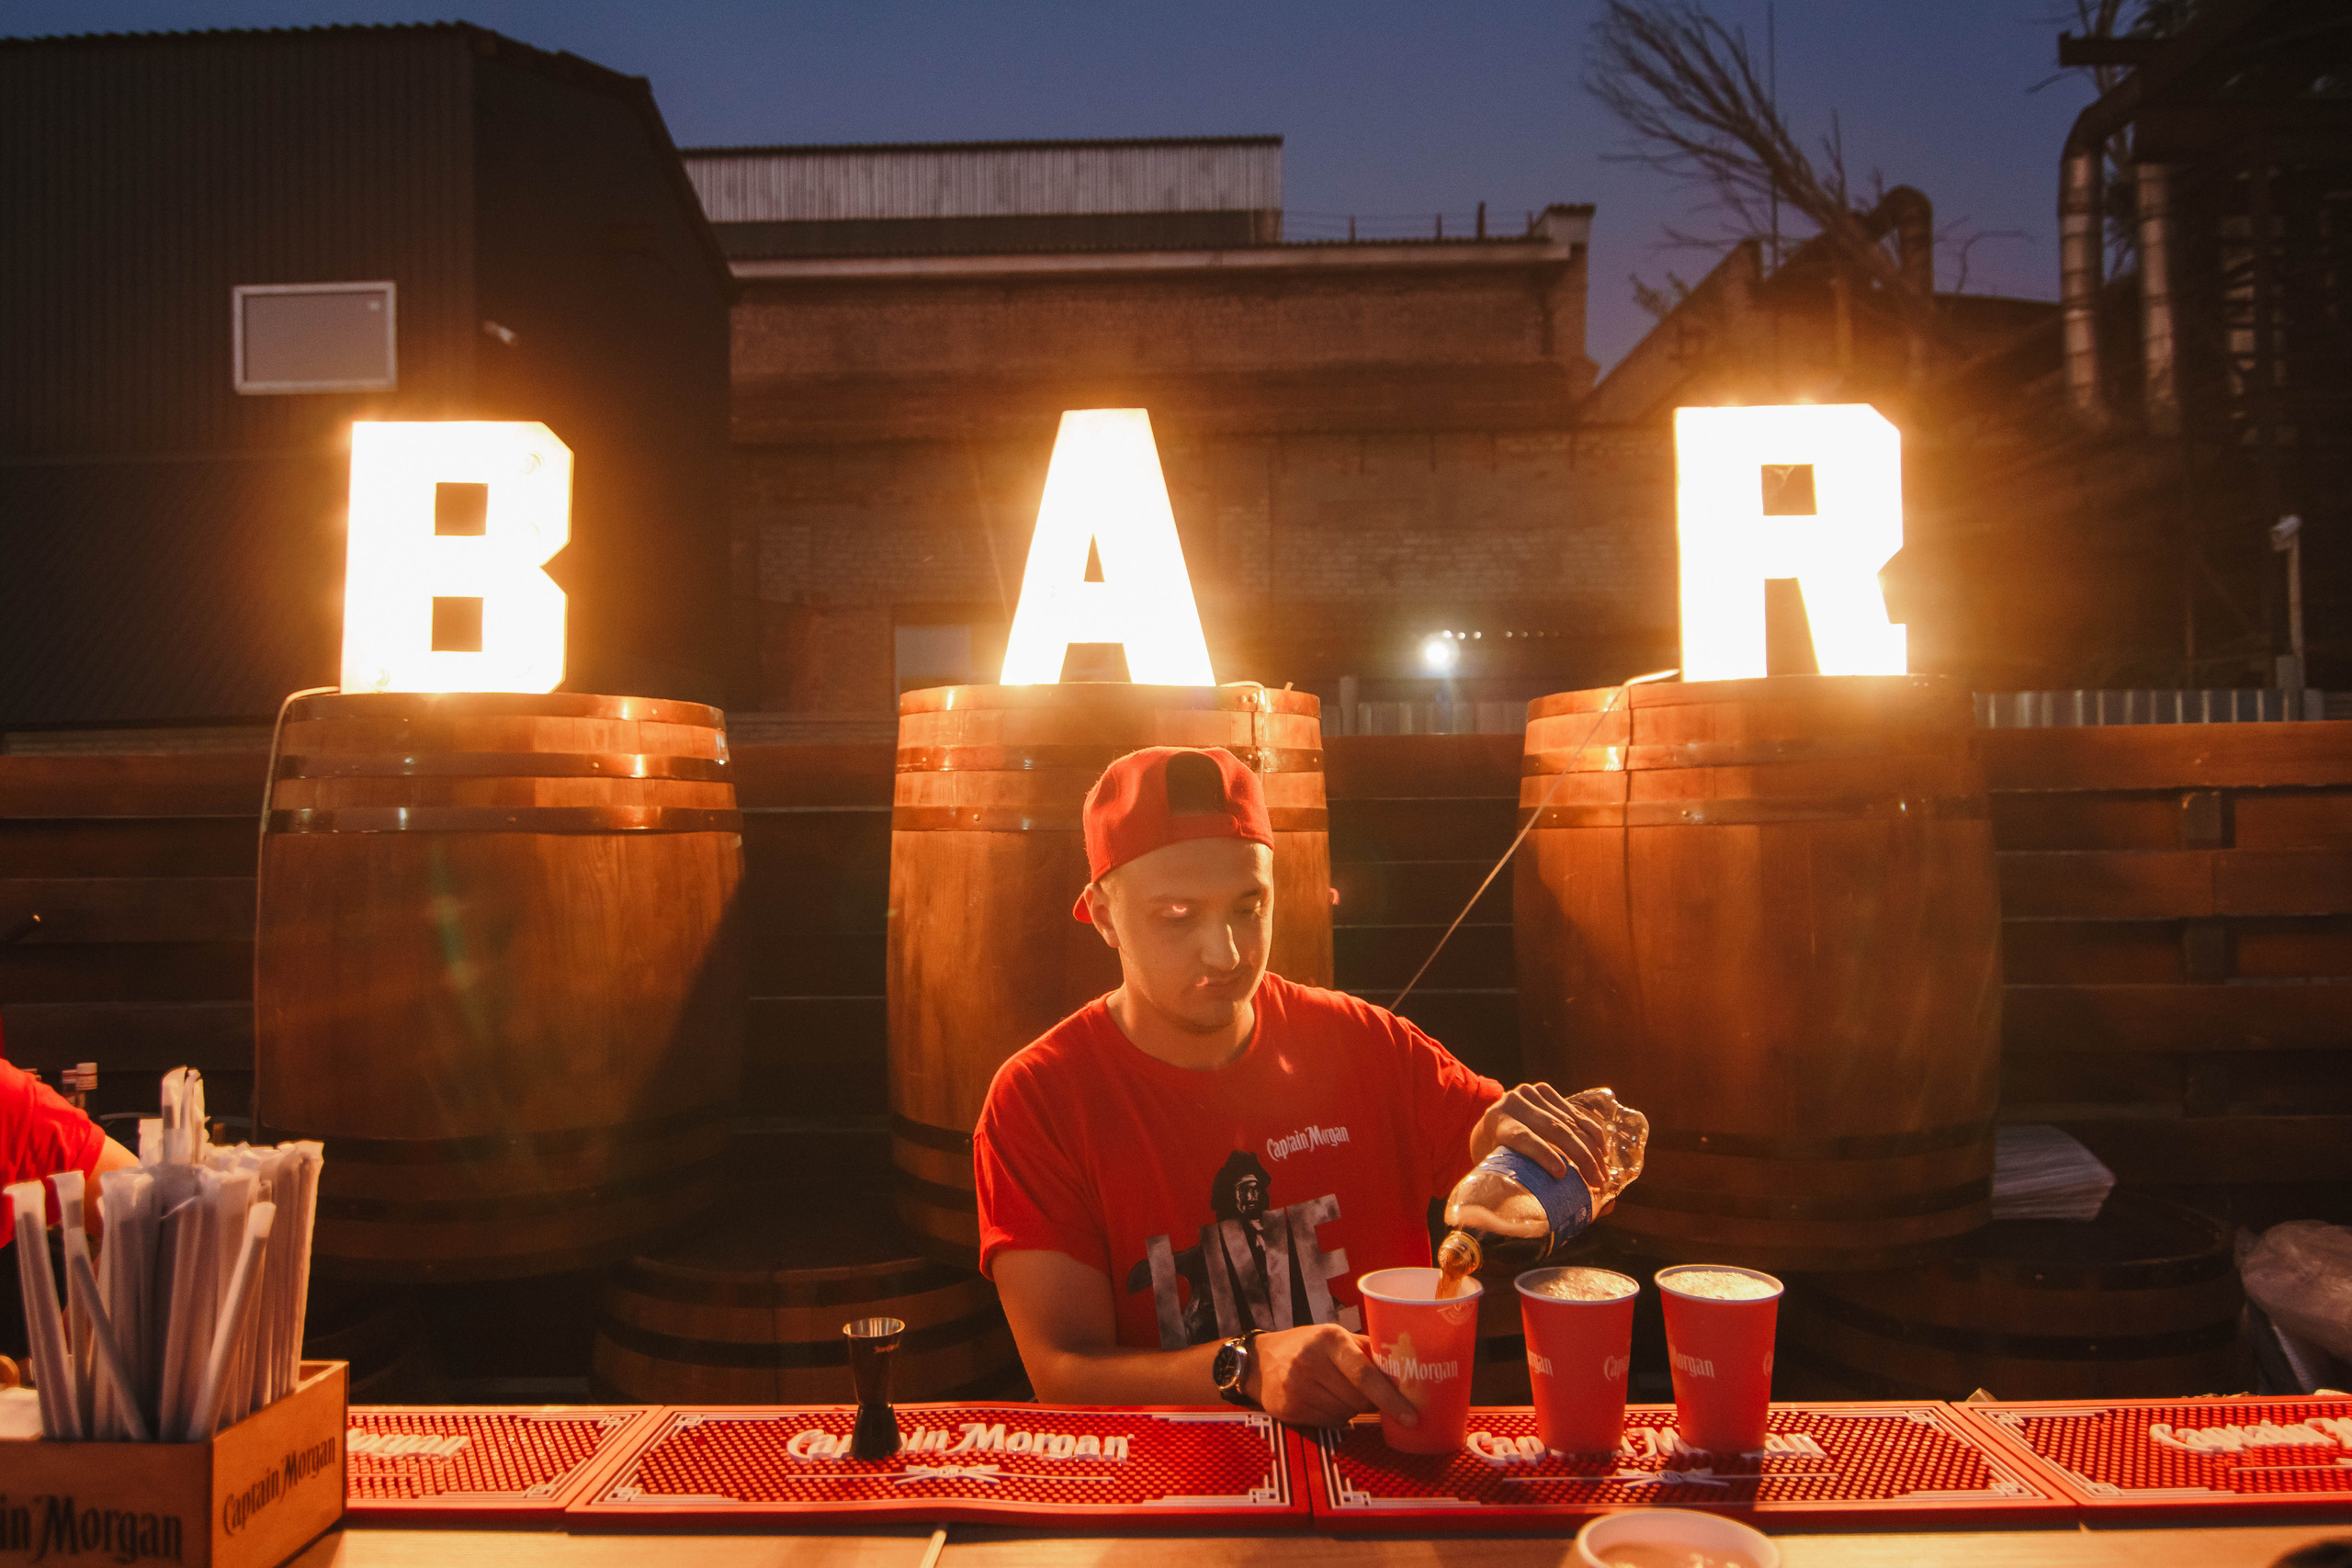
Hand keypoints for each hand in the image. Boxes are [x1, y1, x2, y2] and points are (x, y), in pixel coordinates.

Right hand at [1244, 1323, 1417, 1428]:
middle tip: (1366, 1394)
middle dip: (1369, 1402)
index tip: (1411, 1417)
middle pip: (1357, 1399)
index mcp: (1330, 1339)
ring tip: (1337, 1392)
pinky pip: (1328, 1423)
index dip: (1391, 1398)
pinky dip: (1334, 1417)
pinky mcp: (1288, 1409)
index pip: (1365, 1374)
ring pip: (1345, 1414)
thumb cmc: (1309, 1347)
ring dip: (1350, 1410)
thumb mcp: (1337, 1338)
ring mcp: (1296, 1386)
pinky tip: (1323, 1402)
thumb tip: (1408, 1372)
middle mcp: (1310, 1360)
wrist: (1261, 1361)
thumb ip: (1369, 1352)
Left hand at [1477, 1082, 1607, 1189]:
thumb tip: (1557, 1212)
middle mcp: (1511, 1104)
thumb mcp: (1502, 1170)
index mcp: (1496, 1124)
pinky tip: (1602, 1151)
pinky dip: (1592, 1132)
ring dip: (1592, 1149)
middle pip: (1553, 1129)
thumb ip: (1527, 1185)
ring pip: (1569, 1121)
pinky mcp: (1544, 1090)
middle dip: (1580, 1156)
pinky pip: (1575, 1112)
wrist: (1489, 1127)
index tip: (1562, 1174)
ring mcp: (1529, 1093)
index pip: (1522, 1136)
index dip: (1543, 1154)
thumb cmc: (1497, 1160)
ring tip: (1603, 1173)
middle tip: (1597, 1181)